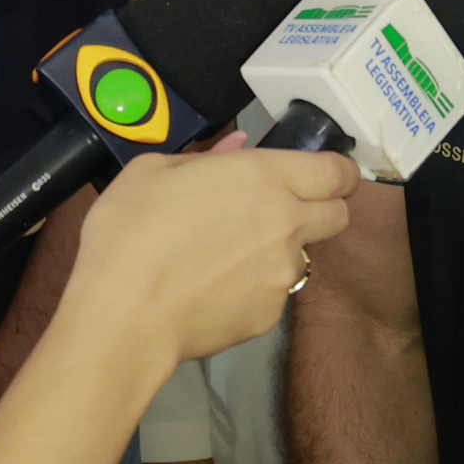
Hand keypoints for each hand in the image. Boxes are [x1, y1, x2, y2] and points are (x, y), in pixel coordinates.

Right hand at [69, 143, 358, 367]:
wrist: (125, 314)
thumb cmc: (131, 231)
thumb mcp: (152, 171)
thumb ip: (205, 156)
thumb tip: (236, 148)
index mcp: (264, 177)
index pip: (336, 172)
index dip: (338, 172)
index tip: (326, 175)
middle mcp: (287, 224)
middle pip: (338, 215)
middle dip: (323, 208)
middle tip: (285, 210)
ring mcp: (282, 274)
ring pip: (303, 257)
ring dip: (281, 251)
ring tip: (232, 258)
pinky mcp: (269, 315)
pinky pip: (274, 294)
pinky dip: (254, 288)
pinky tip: (214, 290)